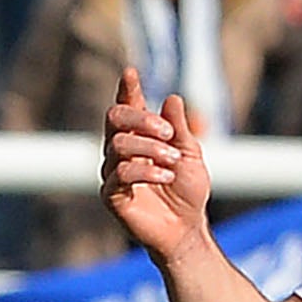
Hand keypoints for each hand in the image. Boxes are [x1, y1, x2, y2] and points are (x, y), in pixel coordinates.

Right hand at [102, 65, 212, 258]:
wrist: (186, 229)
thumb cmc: (187, 191)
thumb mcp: (190, 155)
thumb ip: (180, 129)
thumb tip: (172, 98)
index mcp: (139, 137)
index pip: (127, 107)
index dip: (127, 89)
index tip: (131, 73)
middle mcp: (120, 150)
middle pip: (114, 118)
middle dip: (141, 118)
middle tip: (168, 132)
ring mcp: (112, 171)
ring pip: (118, 144)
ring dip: (150, 149)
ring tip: (173, 161)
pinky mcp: (111, 194)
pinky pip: (121, 173)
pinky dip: (147, 171)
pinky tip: (166, 176)